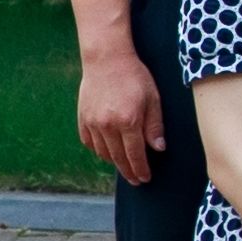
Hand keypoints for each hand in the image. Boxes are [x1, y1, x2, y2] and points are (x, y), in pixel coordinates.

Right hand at [75, 51, 160, 182]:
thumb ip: (155, 125)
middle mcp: (107, 126)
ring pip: (103, 153)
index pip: (135, 154)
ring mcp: (92, 123)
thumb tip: (159, 148)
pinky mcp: (82, 119)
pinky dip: (99, 150)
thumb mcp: (153, 98)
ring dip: (114, 162)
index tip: (145, 178)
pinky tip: (107, 152)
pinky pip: (89, 143)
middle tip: (136, 180)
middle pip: (118, 158)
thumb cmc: (135, 76)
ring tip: (124, 167)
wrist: (107, 60)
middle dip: (128, 171)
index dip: (140, 169)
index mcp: (128, 121)